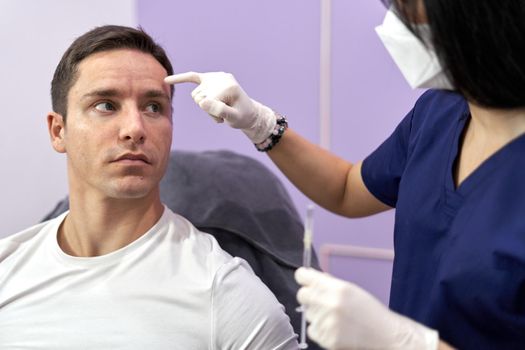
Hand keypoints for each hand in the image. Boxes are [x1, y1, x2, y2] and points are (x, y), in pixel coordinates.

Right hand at [165, 72, 275, 143]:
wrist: (249, 113)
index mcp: (228, 85)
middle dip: (208, 111)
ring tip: (219, 109)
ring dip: (205, 107)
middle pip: (199, 98)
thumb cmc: (242, 117)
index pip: (206, 102)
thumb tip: (202, 101)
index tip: (226, 118)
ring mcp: (215, 77)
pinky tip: (166, 80)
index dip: (213, 114)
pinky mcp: (210, 78)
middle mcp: (221, 77)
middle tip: (223, 114)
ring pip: (196, 96)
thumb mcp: (233, 118)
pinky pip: (192, 77)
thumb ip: (220, 110)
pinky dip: (180, 78)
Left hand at [295, 268, 438, 349]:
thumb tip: (311, 277)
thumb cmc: (369, 310)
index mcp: (337, 288)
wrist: (384, 334)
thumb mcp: (352, 290)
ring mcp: (327, 322)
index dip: (304, 277)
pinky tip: (335, 328)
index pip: (303, 276)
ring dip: (317, 314)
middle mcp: (330, 304)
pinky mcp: (327, 339)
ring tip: (335, 318)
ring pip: (308, 314)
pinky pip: (312, 330)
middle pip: (302, 295)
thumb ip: (330, 284)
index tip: (305, 280)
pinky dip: (320, 330)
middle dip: (309, 297)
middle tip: (321, 301)